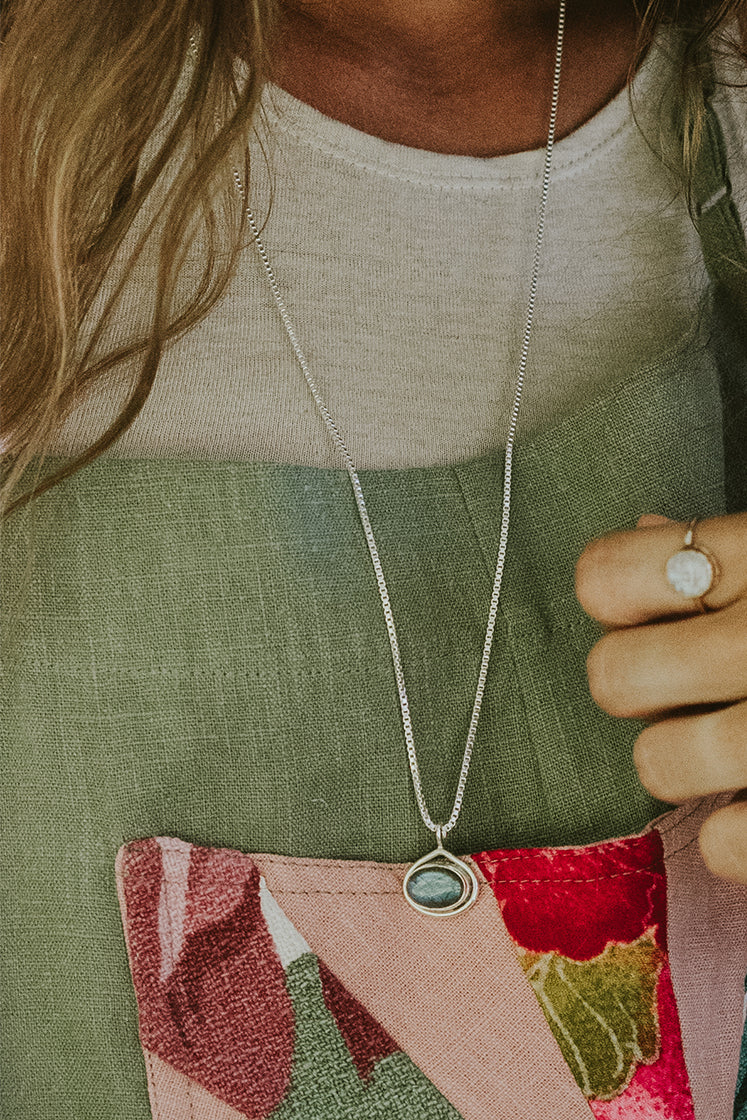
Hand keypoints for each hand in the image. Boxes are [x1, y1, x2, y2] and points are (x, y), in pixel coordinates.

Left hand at [575, 512, 746, 883]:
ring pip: (657, 764)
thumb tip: (652, 527)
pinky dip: (736, 835)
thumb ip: (729, 548)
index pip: (603, 578)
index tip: (652, 609)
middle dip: (642, 686)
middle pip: (612, 678)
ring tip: (732, 743)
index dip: (618, 598)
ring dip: (686, 760)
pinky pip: (721, 846)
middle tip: (688, 685)